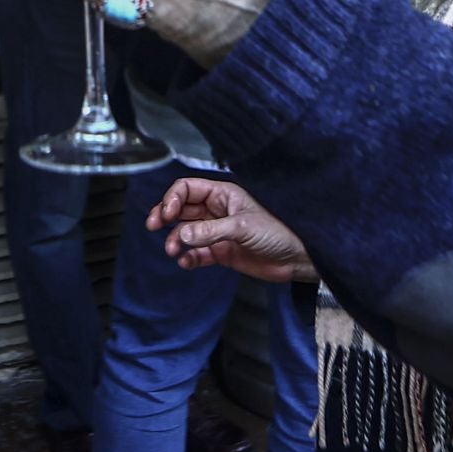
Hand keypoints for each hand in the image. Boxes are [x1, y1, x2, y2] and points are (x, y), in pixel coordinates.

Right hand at [149, 177, 317, 283]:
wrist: (298, 258)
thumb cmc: (279, 232)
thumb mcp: (243, 227)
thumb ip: (210, 231)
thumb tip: (182, 235)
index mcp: (223, 195)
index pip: (187, 189)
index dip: (172, 199)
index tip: (165, 214)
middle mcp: (218, 211)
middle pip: (182, 209)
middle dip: (166, 217)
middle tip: (153, 227)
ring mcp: (219, 232)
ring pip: (187, 232)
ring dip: (176, 240)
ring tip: (174, 250)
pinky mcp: (223, 252)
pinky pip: (199, 253)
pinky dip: (190, 257)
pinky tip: (187, 262)